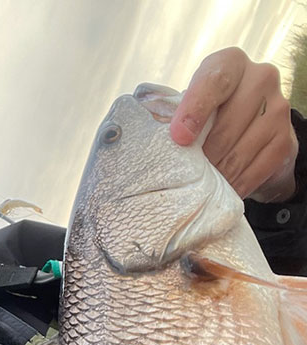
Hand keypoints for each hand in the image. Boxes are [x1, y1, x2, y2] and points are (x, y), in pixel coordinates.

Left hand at [170, 47, 297, 201]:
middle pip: (226, 125)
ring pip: (239, 151)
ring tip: (202, 180)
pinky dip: (236, 183)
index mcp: (229, 64)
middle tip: (187, 171)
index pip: (213, 82)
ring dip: (217, 172)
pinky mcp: (286, 138)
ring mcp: (278, 107)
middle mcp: (260, 78)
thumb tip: (152, 138)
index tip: (180, 138)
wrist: (251, 127)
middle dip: (203, 154)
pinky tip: (223, 187)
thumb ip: (172, 113)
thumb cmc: (208, 114)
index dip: (194, 110)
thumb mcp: (189, 105)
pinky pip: (256, 169)